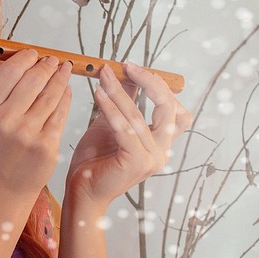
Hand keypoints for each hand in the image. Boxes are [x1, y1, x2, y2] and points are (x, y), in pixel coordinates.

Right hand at [0, 50, 72, 202]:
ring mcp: (28, 133)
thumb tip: (25, 63)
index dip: (26, 58)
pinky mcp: (47, 145)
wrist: (2, 190)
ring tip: (64, 70)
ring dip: (60, 77)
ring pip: (51, 94)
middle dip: (47, 65)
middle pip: (33, 79)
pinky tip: (67, 90)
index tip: (34, 55)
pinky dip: (66, 98)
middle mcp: (5, 120)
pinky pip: (60, 113)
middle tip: (53, 61)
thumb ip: (2, 94)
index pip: (10, 72)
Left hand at [66, 61, 191, 207]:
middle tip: (127, 66)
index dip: (159, 85)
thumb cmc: (95, 160)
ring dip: (119, 92)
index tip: (134, 68)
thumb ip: (125, 100)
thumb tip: (128, 72)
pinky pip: (125, 128)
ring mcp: (153, 159)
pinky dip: (111, 109)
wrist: (82, 191)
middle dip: (150, 82)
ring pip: (139, 116)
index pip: (176, 109)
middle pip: (169, 108)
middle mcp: (163, 151)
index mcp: (161, 143)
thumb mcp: (112, 123)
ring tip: (103, 76)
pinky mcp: (137, 162)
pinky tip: (98, 94)